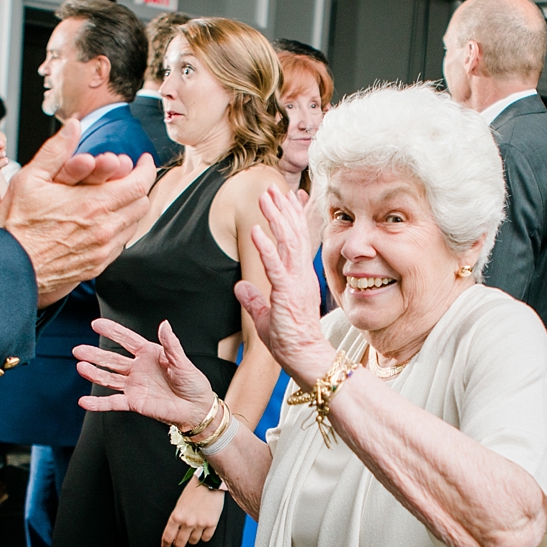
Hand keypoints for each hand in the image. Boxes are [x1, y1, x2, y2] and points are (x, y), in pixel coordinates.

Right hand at [0, 120, 153, 307]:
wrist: (10, 269)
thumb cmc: (17, 226)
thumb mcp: (30, 179)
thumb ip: (56, 150)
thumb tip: (74, 127)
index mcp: (94, 204)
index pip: (140, 184)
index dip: (146, 169)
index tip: (142, 161)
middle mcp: (104, 228)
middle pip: (141, 204)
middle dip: (138, 186)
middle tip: (129, 177)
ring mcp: (103, 250)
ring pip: (133, 224)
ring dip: (129, 208)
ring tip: (115, 198)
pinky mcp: (97, 265)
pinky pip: (121, 244)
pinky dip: (118, 229)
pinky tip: (102, 222)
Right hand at [76, 318, 215, 430]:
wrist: (197, 409)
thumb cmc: (193, 383)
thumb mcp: (183, 361)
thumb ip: (171, 344)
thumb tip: (164, 324)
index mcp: (150, 354)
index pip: (127, 340)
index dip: (112, 332)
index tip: (96, 324)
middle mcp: (138, 369)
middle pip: (112, 360)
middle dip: (95, 355)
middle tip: (78, 350)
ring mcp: (134, 386)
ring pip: (109, 378)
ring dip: (94, 374)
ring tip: (80, 367)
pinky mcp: (134, 403)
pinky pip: (112, 402)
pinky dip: (98, 403)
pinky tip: (84, 401)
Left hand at [161, 479, 224, 546]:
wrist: (209, 482)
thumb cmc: (193, 491)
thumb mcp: (179, 504)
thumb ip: (176, 519)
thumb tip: (175, 533)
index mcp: (176, 516)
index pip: (168, 537)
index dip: (165, 546)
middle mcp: (188, 522)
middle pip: (180, 543)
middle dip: (179, 543)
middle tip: (179, 541)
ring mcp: (200, 524)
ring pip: (193, 541)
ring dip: (192, 538)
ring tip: (193, 529)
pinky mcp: (211, 524)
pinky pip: (206, 538)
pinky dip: (203, 536)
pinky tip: (203, 529)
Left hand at [234, 186, 335, 384]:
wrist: (306, 358)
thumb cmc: (290, 340)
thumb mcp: (265, 316)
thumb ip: (253, 300)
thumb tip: (240, 286)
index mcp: (299, 277)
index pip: (297, 241)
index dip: (293, 217)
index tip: (290, 196)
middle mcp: (301, 275)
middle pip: (294, 234)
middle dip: (282, 209)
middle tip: (273, 188)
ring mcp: (296, 282)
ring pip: (287, 243)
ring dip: (275, 218)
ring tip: (265, 197)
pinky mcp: (287, 294)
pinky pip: (275, 267)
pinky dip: (265, 248)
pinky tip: (256, 231)